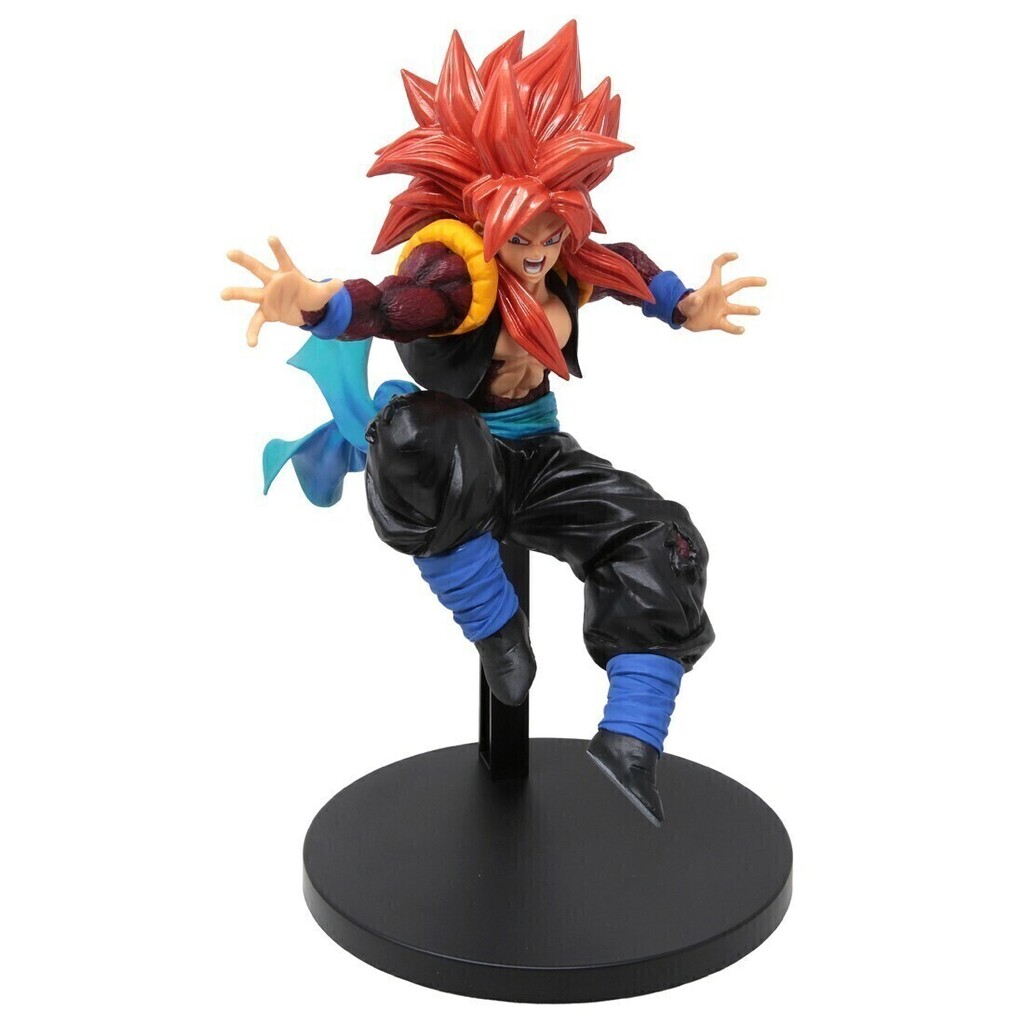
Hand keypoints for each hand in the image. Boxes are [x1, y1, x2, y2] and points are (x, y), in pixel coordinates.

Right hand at [221, 237, 343, 346]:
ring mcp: (267, 297)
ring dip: (236, 293)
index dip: (278, 249)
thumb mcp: (323, 293)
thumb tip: (341, 283)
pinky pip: (256, 322)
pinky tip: (251, 343)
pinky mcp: (266, 312)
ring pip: (249, 293)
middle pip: (257, 269)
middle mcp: (273, 282)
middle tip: (230, 253)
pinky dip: (253, 332)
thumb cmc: (312, 296)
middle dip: (245, 260)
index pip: (283, 258)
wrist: (306, 311)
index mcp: (288, 273)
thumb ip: (330, 288)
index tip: (271, 238)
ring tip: (222, 294)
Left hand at [676, 253, 765, 334]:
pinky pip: (728, 326)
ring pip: (737, 308)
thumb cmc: (685, 306)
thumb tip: (697, 299)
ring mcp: (720, 309)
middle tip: (764, 281)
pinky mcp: (717, 322)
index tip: (735, 256)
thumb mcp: (687, 302)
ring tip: (758, 311)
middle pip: (737, 285)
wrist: (682, 318)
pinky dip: (735, 329)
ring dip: (747, 309)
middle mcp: (719, 296)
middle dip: (751, 282)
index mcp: (712, 287)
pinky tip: (742, 330)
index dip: (725, 259)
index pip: (717, 268)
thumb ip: (692, 300)